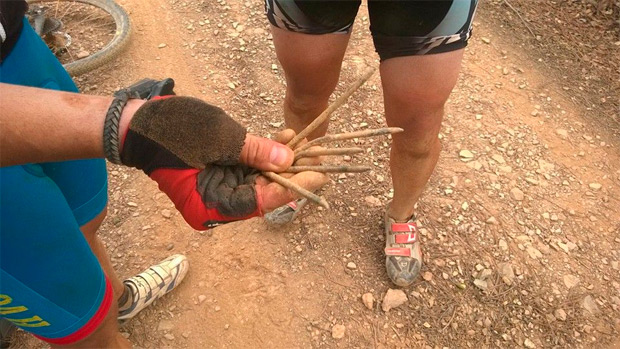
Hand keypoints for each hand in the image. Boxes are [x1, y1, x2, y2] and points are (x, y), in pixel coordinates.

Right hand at [119, 96, 325, 228]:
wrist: (136, 121)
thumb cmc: (172, 131)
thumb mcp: (219, 139)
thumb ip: (255, 152)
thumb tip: (290, 162)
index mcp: (211, 207)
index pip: (261, 201)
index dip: (293, 188)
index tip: (320, 176)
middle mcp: (217, 204)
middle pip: (264, 192)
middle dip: (293, 172)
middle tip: (321, 155)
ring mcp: (218, 188)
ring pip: (259, 178)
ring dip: (282, 159)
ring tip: (307, 142)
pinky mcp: (219, 172)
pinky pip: (248, 167)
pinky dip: (265, 153)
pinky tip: (284, 135)